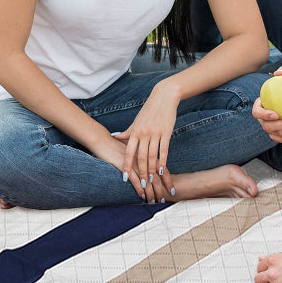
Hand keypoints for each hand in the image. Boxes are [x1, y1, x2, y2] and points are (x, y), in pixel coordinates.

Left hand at [112, 84, 179, 202]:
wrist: (163, 97)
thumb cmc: (149, 110)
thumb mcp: (136, 121)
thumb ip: (127, 132)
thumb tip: (115, 137)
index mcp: (135, 132)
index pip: (129, 152)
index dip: (127, 165)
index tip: (125, 177)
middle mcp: (143, 134)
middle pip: (141, 157)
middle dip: (141, 172)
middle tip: (142, 186)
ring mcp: (155, 133)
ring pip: (152, 155)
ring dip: (152, 170)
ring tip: (152, 181)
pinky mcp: (166, 132)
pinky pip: (164, 150)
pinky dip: (163, 161)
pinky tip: (163, 170)